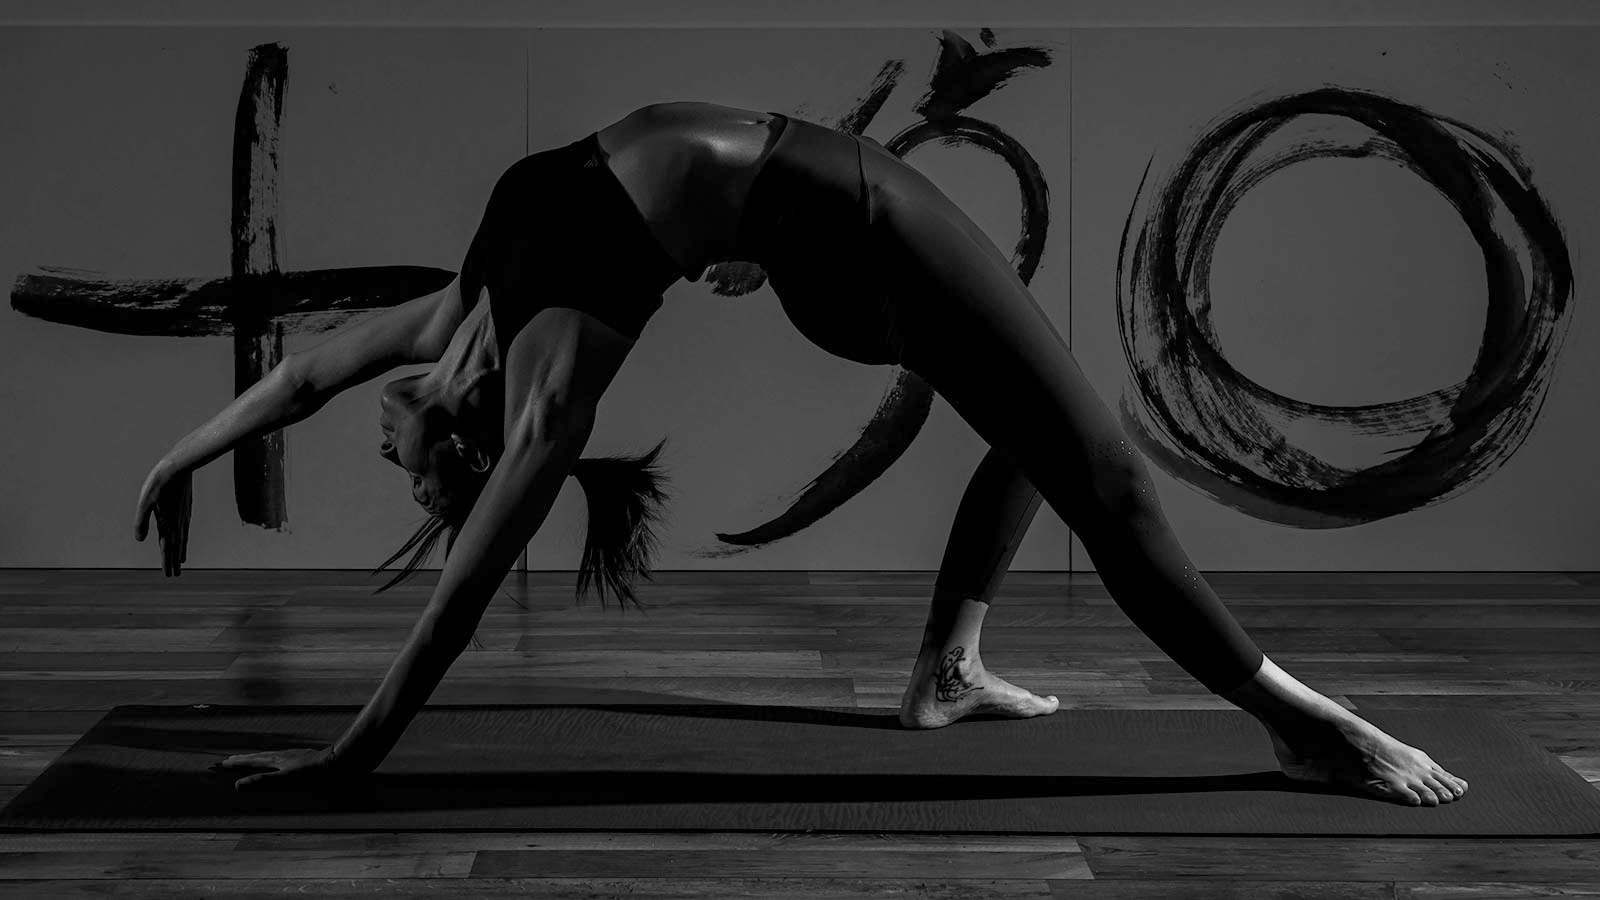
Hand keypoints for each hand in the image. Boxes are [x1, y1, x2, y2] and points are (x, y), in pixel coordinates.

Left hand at [135, 461, 191, 576]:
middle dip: (173, 561)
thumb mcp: (144, 502)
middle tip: (174, 575)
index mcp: (167, 523)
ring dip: (179, 551)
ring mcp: (183, 516)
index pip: (166, 548)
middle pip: (175, 547)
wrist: (179, 466)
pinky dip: (184, 539)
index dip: (167, 562)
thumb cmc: (158, 483)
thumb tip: (139, 539)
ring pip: (182, 539)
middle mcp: (177, 523)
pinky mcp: (186, 509)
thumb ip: (141, 522)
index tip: (169, 575)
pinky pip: (185, 530)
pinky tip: (184, 538)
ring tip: (180, 561)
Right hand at [213, 747, 343, 790]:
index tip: (222, 763)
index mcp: (275, 760)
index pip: (251, 761)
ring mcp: (293, 755)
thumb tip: (238, 784)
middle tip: (231, 759)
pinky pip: (282, 758)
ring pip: (271, 756)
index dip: (236, 763)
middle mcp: (282, 755)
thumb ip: (262, 781)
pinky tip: (281, 762)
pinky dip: (274, 760)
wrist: (335, 762)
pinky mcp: (303, 757)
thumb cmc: (311, 773)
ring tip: (252, 759)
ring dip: (258, 758)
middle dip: (244, 759)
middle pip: (258, 756)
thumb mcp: (284, 780)